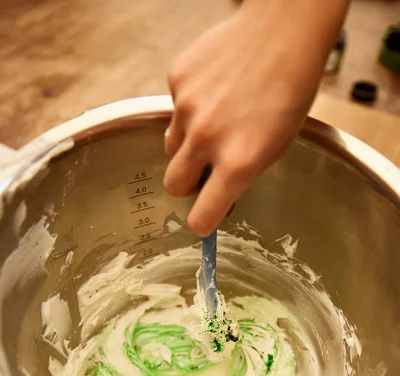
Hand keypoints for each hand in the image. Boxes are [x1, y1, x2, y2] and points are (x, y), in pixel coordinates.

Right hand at [164, 0, 348, 235]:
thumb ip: (241, 173)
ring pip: (170, 147)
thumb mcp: (277, 145)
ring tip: (215, 121)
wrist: (282, 30)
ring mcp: (187, 108)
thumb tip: (216, 190)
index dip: (202, 222)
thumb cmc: (289, 88)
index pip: (202, 216)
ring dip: (186, 145)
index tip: (204, 220)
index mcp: (239, 161)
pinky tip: (214, 90)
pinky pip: (173, 110)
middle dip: (187, 184)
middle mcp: (208, 138)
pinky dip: (189, 108)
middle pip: (173, 185)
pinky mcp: (176, 81)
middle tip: (205, 170)